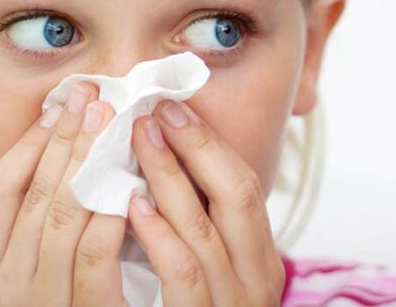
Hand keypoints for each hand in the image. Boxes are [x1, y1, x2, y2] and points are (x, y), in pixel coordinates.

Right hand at [0, 82, 130, 306]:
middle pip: (34, 192)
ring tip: (113, 123)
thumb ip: (40, 229)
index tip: (59, 104)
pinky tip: (130, 182)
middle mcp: (8, 286)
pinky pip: (96, 254)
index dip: (29, 142)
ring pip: (63, 214)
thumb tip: (66, 157)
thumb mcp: (37, 276)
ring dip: (91, 163)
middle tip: (93, 95)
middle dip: (66, 138)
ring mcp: (43, 302)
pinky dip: (111, 213)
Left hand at [127, 99, 286, 305]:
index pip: (247, 188)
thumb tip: (171, 166)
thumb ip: (205, 232)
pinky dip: (158, 234)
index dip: (210, 143)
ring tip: (140, 139)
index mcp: (262, 264)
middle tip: (156, 112)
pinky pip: (182, 271)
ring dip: (167, 175)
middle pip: (236, 195)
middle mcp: (257, 283)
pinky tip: (133, 205)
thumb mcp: (216, 276)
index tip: (174, 108)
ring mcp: (231, 304)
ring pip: (203, 228)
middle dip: (196, 145)